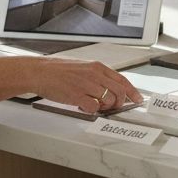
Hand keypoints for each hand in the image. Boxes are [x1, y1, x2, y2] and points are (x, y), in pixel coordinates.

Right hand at [28, 58, 142, 113]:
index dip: (132, 91)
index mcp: (97, 66)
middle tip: (112, 107)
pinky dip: (92, 110)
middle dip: (119, 103)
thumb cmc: (57, 70)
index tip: (138, 99)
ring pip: (109, 100)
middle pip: (120, 92)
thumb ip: (97, 76)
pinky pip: (94, 107)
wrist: (39, 71)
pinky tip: (83, 107)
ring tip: (93, 104)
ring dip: (104, 107)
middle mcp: (94, 74)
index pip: (122, 79)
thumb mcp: (82, 67)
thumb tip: (109, 88)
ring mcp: (86, 84)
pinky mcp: (77, 95)